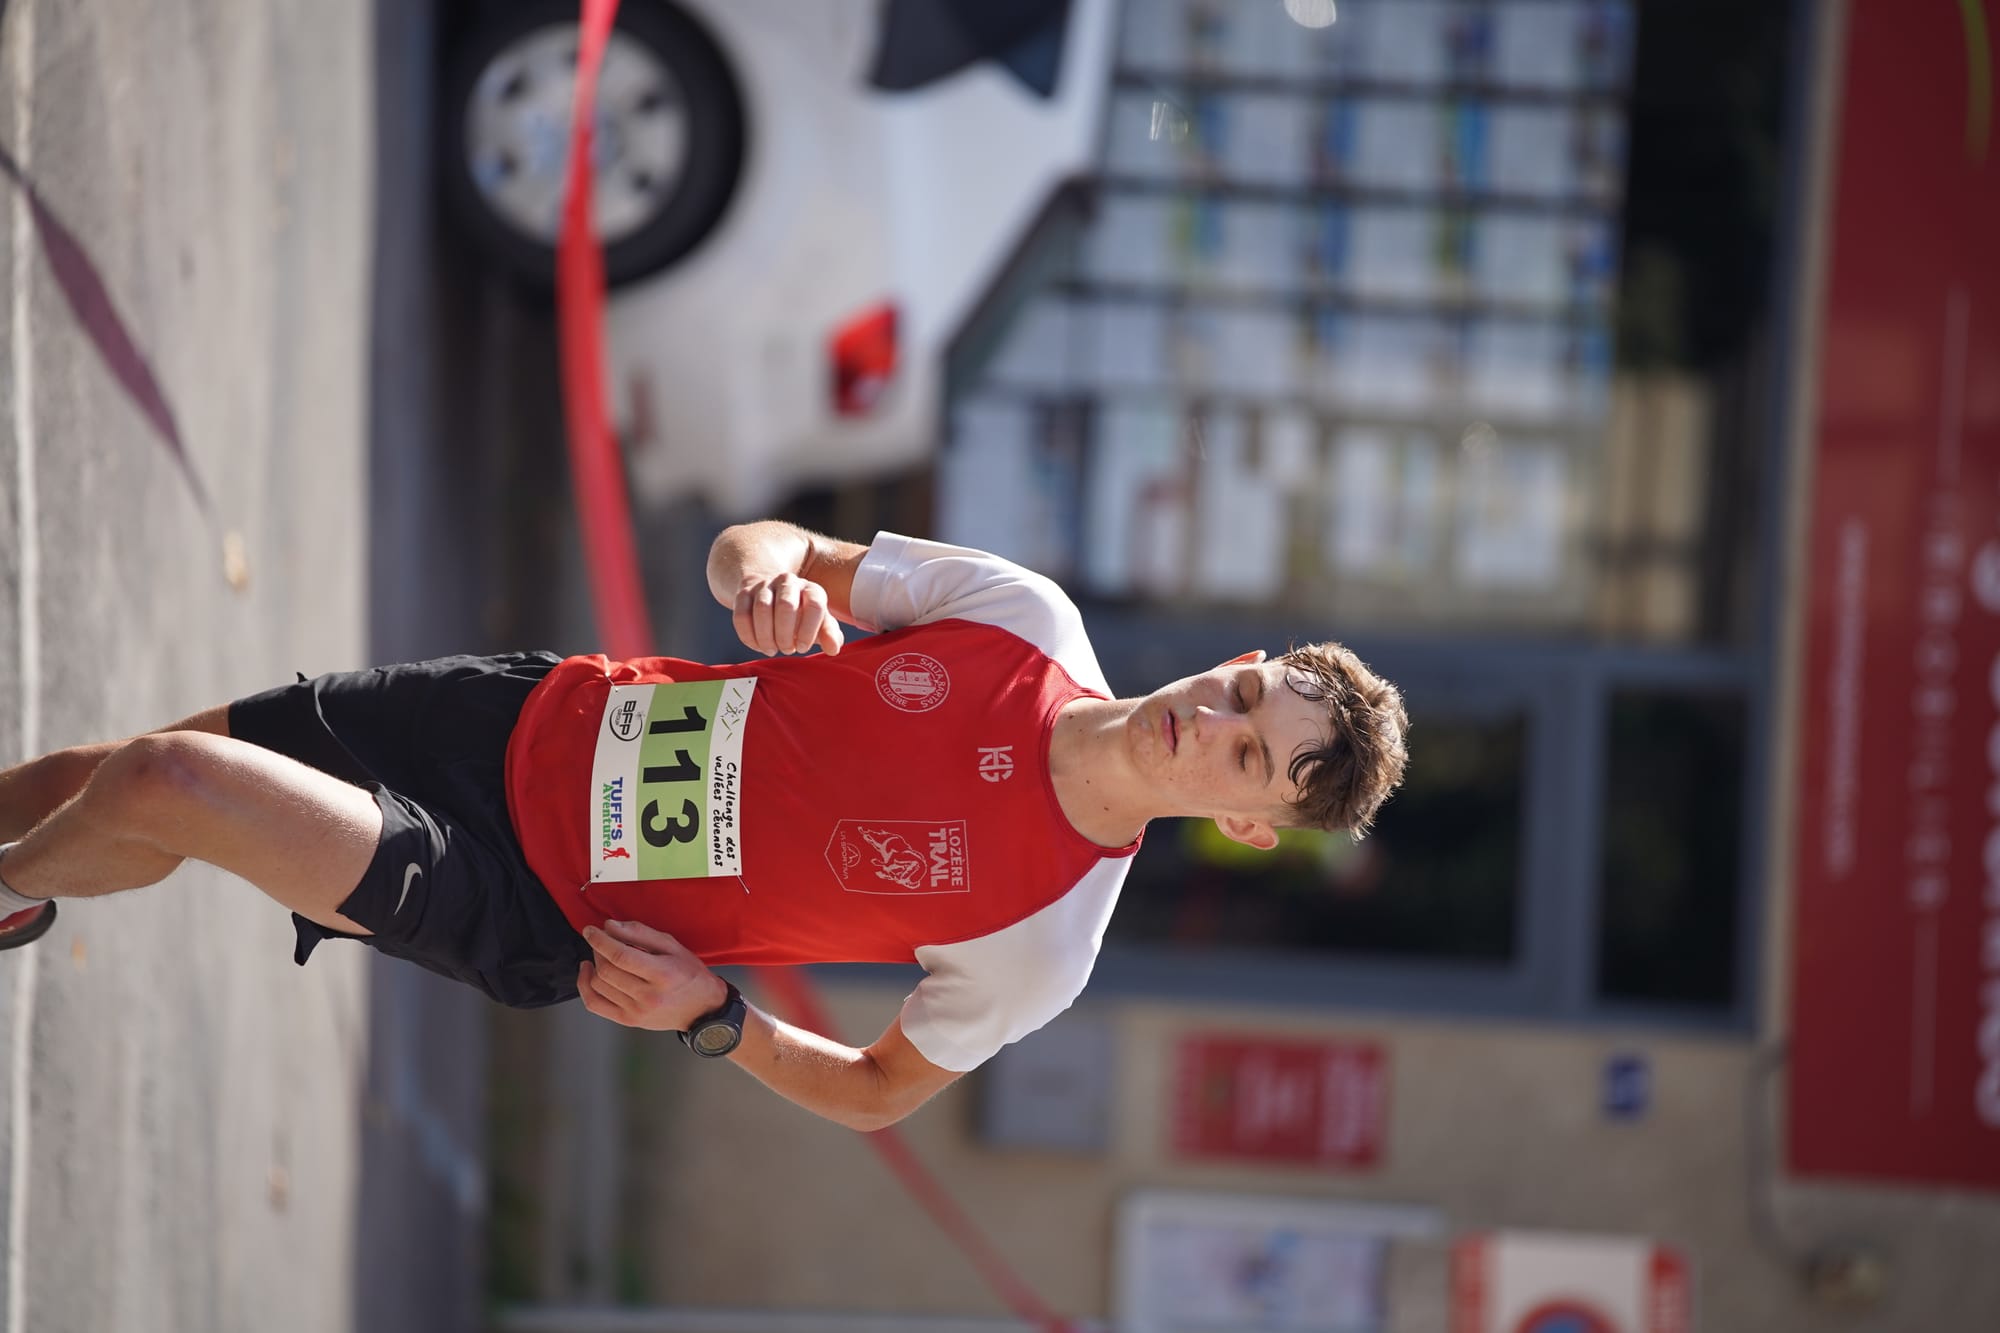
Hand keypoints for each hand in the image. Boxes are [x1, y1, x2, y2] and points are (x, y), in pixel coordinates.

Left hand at [577, 920, 728, 1031]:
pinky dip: (585, 986)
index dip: (601, 941)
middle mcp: (648, 996)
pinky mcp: (628, 1020)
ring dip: (594, 964)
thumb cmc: (689, 974)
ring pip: (598, 985)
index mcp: (662, 974)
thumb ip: (641, 933)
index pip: (621, 956)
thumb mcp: (673, 946)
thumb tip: (610, 926)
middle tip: (602, 940)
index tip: (590, 930)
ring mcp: (636, 1011)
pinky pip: (594, 1004)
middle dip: (598, 949)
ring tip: (602, 955)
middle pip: (607, 970)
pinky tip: (588, 972)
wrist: (701, 1009)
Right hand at [731, 570, 843, 656]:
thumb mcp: (818, 621)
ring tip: (772, 649)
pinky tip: (757, 645)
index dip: (808, 630)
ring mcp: (764, 585)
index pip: (814, 605)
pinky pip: (741, 615)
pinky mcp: (743, 593)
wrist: (771, 591)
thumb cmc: (800, 613)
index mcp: (810, 589)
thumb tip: (833, 649)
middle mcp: (788, 582)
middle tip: (786, 649)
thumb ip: (829, 633)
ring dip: (766, 636)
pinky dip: (748, 636)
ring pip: (761, 609)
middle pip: (785, 606)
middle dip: (785, 634)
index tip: (802, 647)